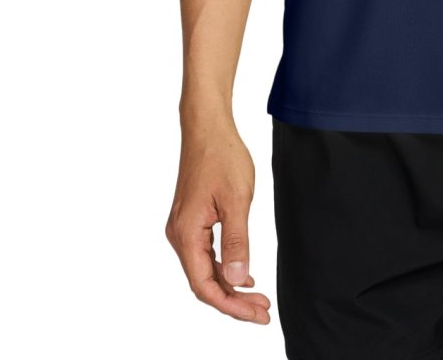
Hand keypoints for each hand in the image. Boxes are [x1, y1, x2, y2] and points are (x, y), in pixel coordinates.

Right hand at [166, 114, 271, 324]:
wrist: (207, 128)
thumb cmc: (221, 157)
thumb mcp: (236, 201)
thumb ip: (236, 242)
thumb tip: (236, 278)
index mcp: (187, 234)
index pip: (205, 285)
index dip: (231, 305)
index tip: (256, 314)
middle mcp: (179, 235)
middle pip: (204, 282)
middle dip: (233, 301)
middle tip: (263, 311)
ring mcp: (184, 228)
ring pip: (205, 270)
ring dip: (230, 286)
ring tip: (258, 298)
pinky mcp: (191, 221)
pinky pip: (205, 255)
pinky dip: (224, 268)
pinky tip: (244, 275)